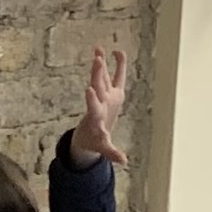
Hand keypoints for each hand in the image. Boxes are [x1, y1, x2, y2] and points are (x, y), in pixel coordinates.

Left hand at [68, 45, 129, 165]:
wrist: (90, 134)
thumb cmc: (95, 142)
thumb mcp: (103, 148)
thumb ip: (112, 152)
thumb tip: (123, 161)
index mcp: (96, 117)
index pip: (93, 107)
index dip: (91, 99)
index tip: (88, 90)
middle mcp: (98, 103)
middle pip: (97, 87)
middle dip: (97, 75)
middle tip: (97, 61)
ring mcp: (104, 96)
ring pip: (102, 78)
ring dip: (101, 65)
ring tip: (99, 51)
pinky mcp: (112, 93)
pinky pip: (116, 77)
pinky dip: (118, 65)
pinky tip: (118, 51)